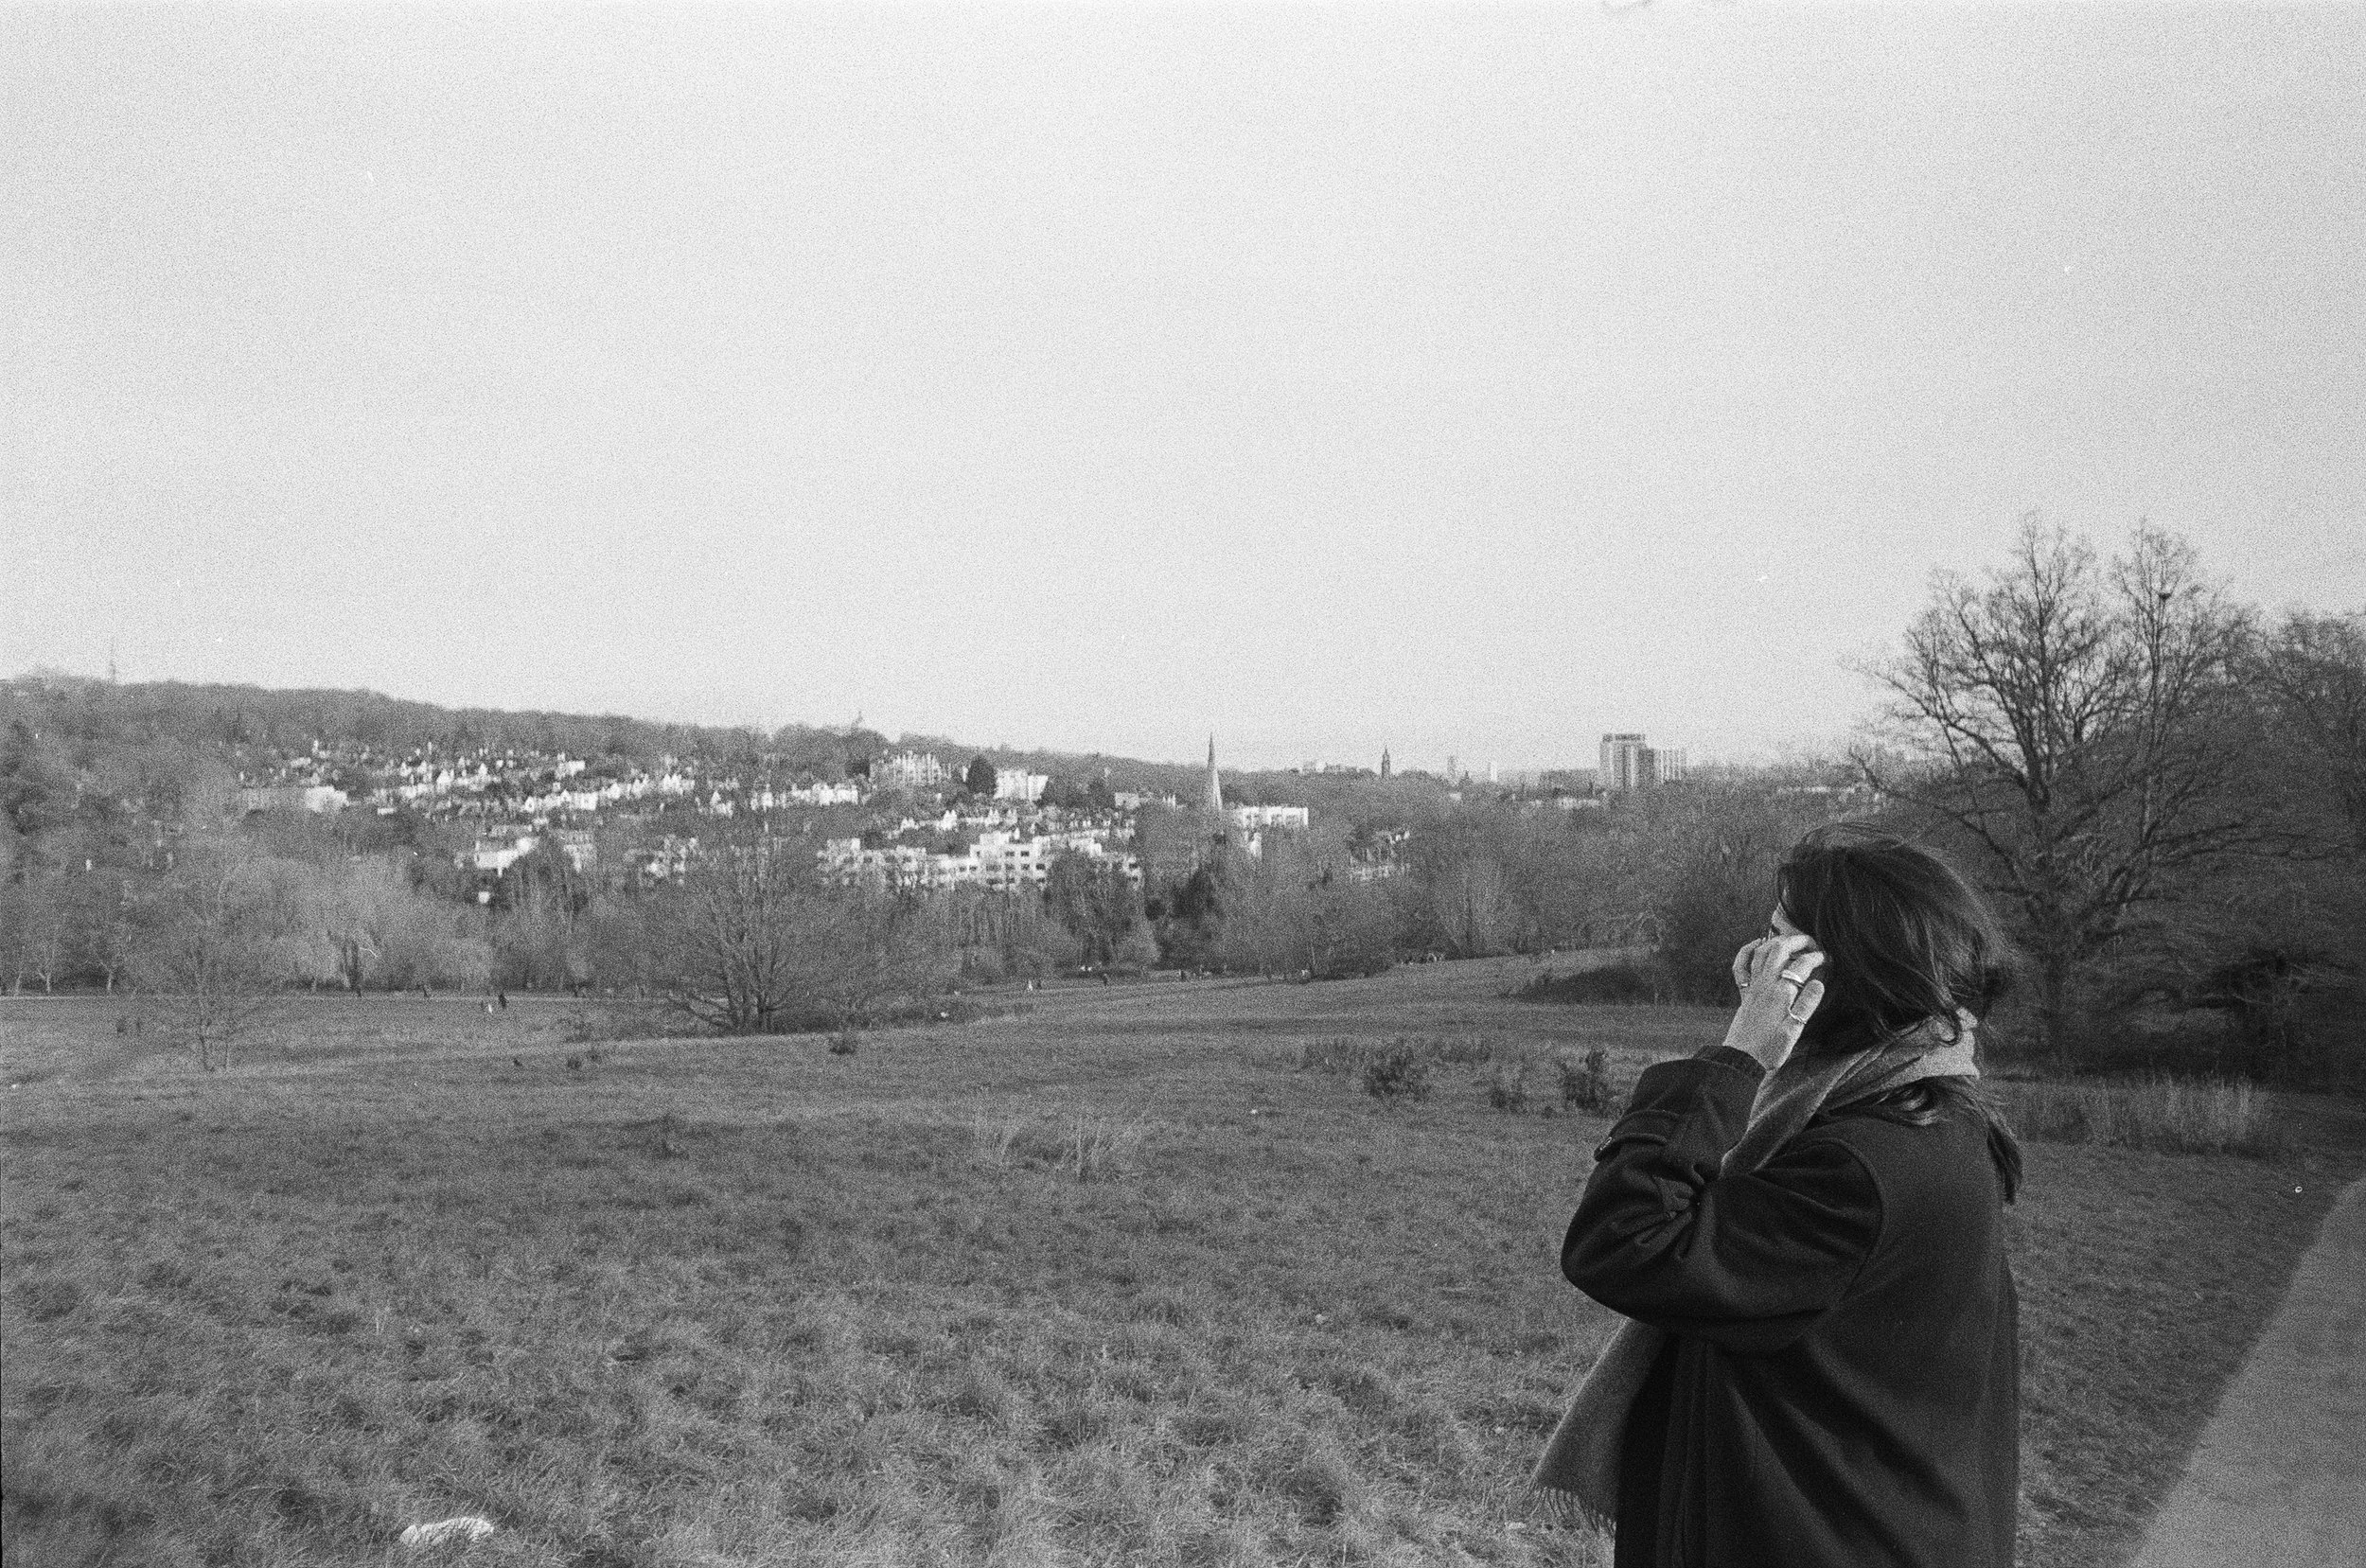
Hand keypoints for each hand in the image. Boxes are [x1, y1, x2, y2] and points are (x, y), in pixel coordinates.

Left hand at [1721, 933, 1826, 1072]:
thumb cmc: (1770, 1049)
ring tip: (1792, 940)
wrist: (1741, 1059)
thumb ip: (1806, 1004)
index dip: (1817, 957)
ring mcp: (1752, 987)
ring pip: (1761, 952)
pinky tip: (1756, 945)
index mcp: (1781, 993)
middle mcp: (1765, 984)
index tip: (1828, 958)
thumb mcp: (1795, 1030)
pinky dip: (1747, 951)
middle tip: (1812, 943)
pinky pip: (1741, 966)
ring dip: (1777, 941)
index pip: (1802, 965)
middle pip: (1779, 949)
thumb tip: (1819, 982)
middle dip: (1798, 940)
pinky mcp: (1744, 993)